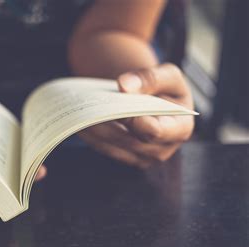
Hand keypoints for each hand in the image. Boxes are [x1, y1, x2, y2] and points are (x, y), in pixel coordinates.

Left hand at [79, 63, 193, 167]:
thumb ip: (150, 78)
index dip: (134, 120)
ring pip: (111, 145)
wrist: (153, 100)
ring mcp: (143, 158)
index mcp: (181, 129)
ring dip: (93, 129)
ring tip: (78, 111)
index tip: (116, 106)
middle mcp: (163, 149)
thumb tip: (125, 86)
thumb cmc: (164, 88)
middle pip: (128, 140)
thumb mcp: (167, 75)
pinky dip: (90, 134)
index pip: (154, 131)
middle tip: (88, 107)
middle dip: (108, 122)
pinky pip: (103, 148)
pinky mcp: (125, 158)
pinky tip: (78, 119)